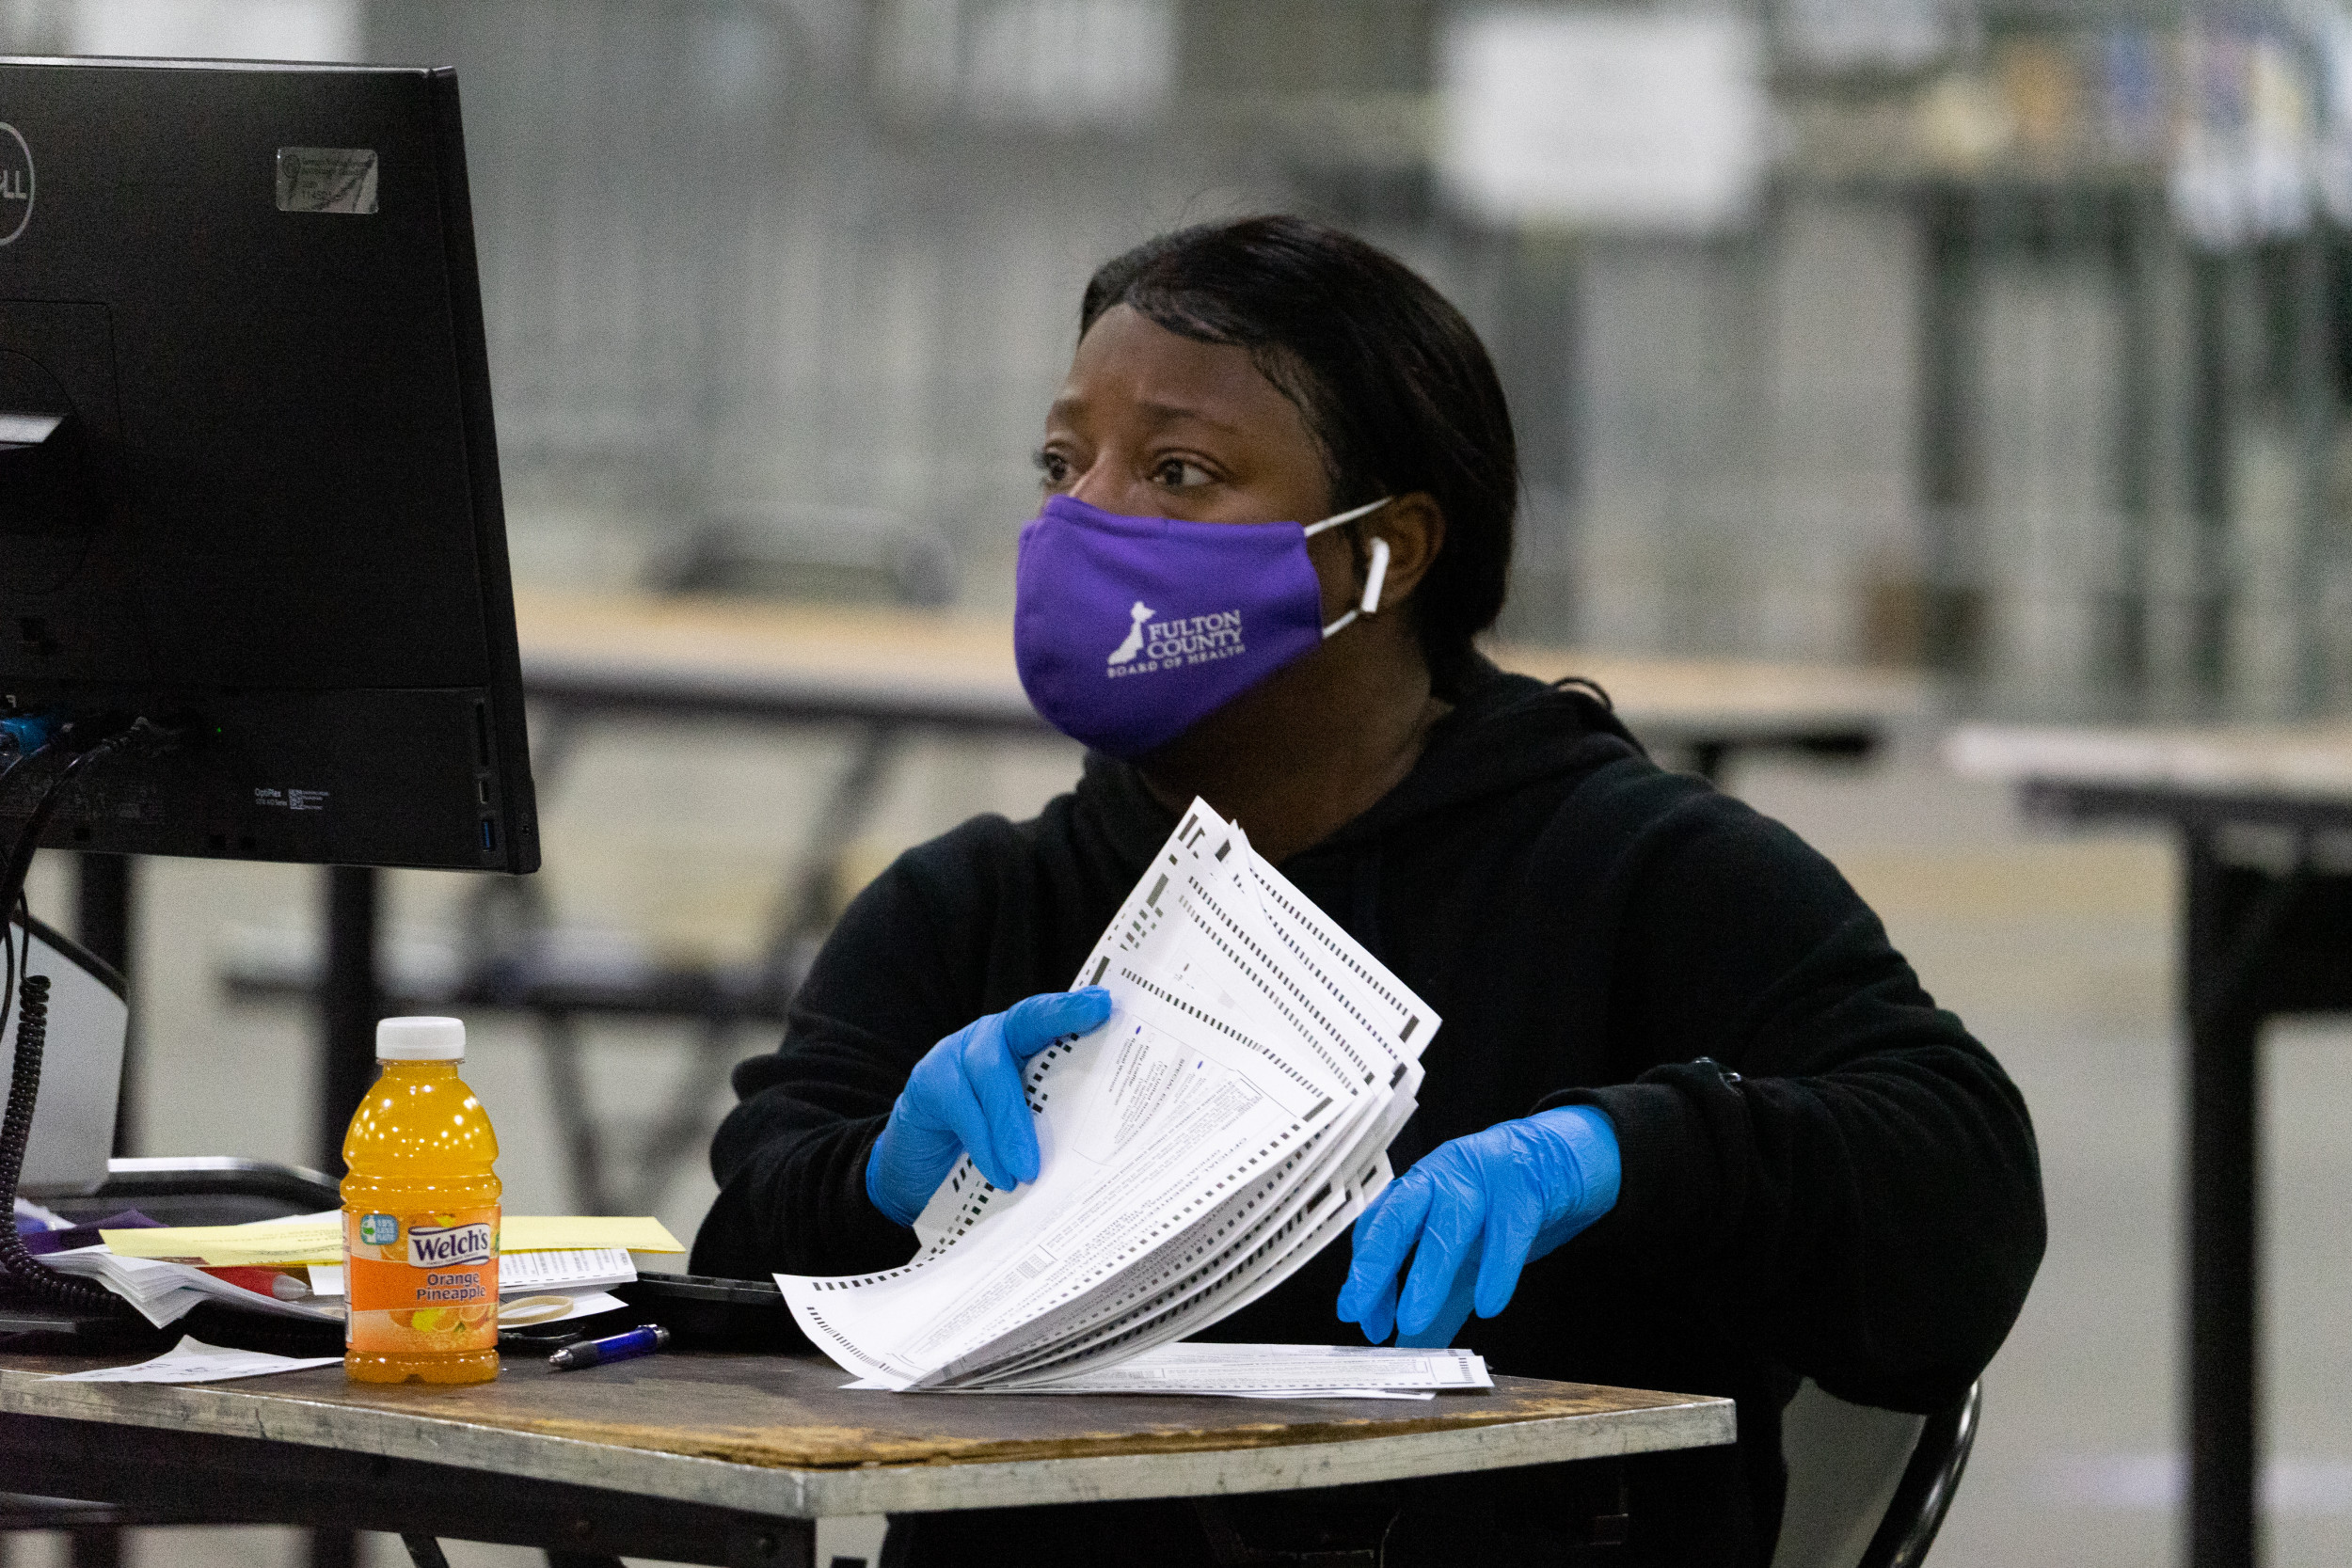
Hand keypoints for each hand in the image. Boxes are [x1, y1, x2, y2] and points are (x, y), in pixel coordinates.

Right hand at [865, 988, 1112, 1225]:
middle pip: (1024, 1024)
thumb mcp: (1026, 1124)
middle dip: (1058, 1025)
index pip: (1048, 1014)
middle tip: (1088, 1047)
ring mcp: (954, 1054)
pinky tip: (1000, 1176)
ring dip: (1013, 1123)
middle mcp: (990, 1036)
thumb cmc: (987, 1143)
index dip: (1071, 1006)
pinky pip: (960, 1108)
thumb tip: (1100, 1140)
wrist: (920, 1168)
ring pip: (990, 1069)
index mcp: (1022, 1041)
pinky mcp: (928, 1083)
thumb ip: (1053, 1114)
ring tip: (1029, 1171)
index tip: (1102, 1004)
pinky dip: (984, 1146)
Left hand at [1337, 1105, 1619, 1347]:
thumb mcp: (1466, 1251)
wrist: (1564, 1159)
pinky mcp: (1525, 1189)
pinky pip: (1507, 1231)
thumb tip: (1408, 1349)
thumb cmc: (1504, 1203)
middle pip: (1398, 1217)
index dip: (1364, 1273)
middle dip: (1374, 1264)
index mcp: (1421, 1188)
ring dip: (1426, 1274)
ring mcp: (1483, 1180)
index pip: (1378, 1228)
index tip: (1358, 1315)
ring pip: (1448, 1224)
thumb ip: (1439, 1299)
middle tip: (1358, 1309)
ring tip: (1412, 1320)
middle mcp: (1443, 1178)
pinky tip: (1489, 1304)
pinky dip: (1495, 1269)